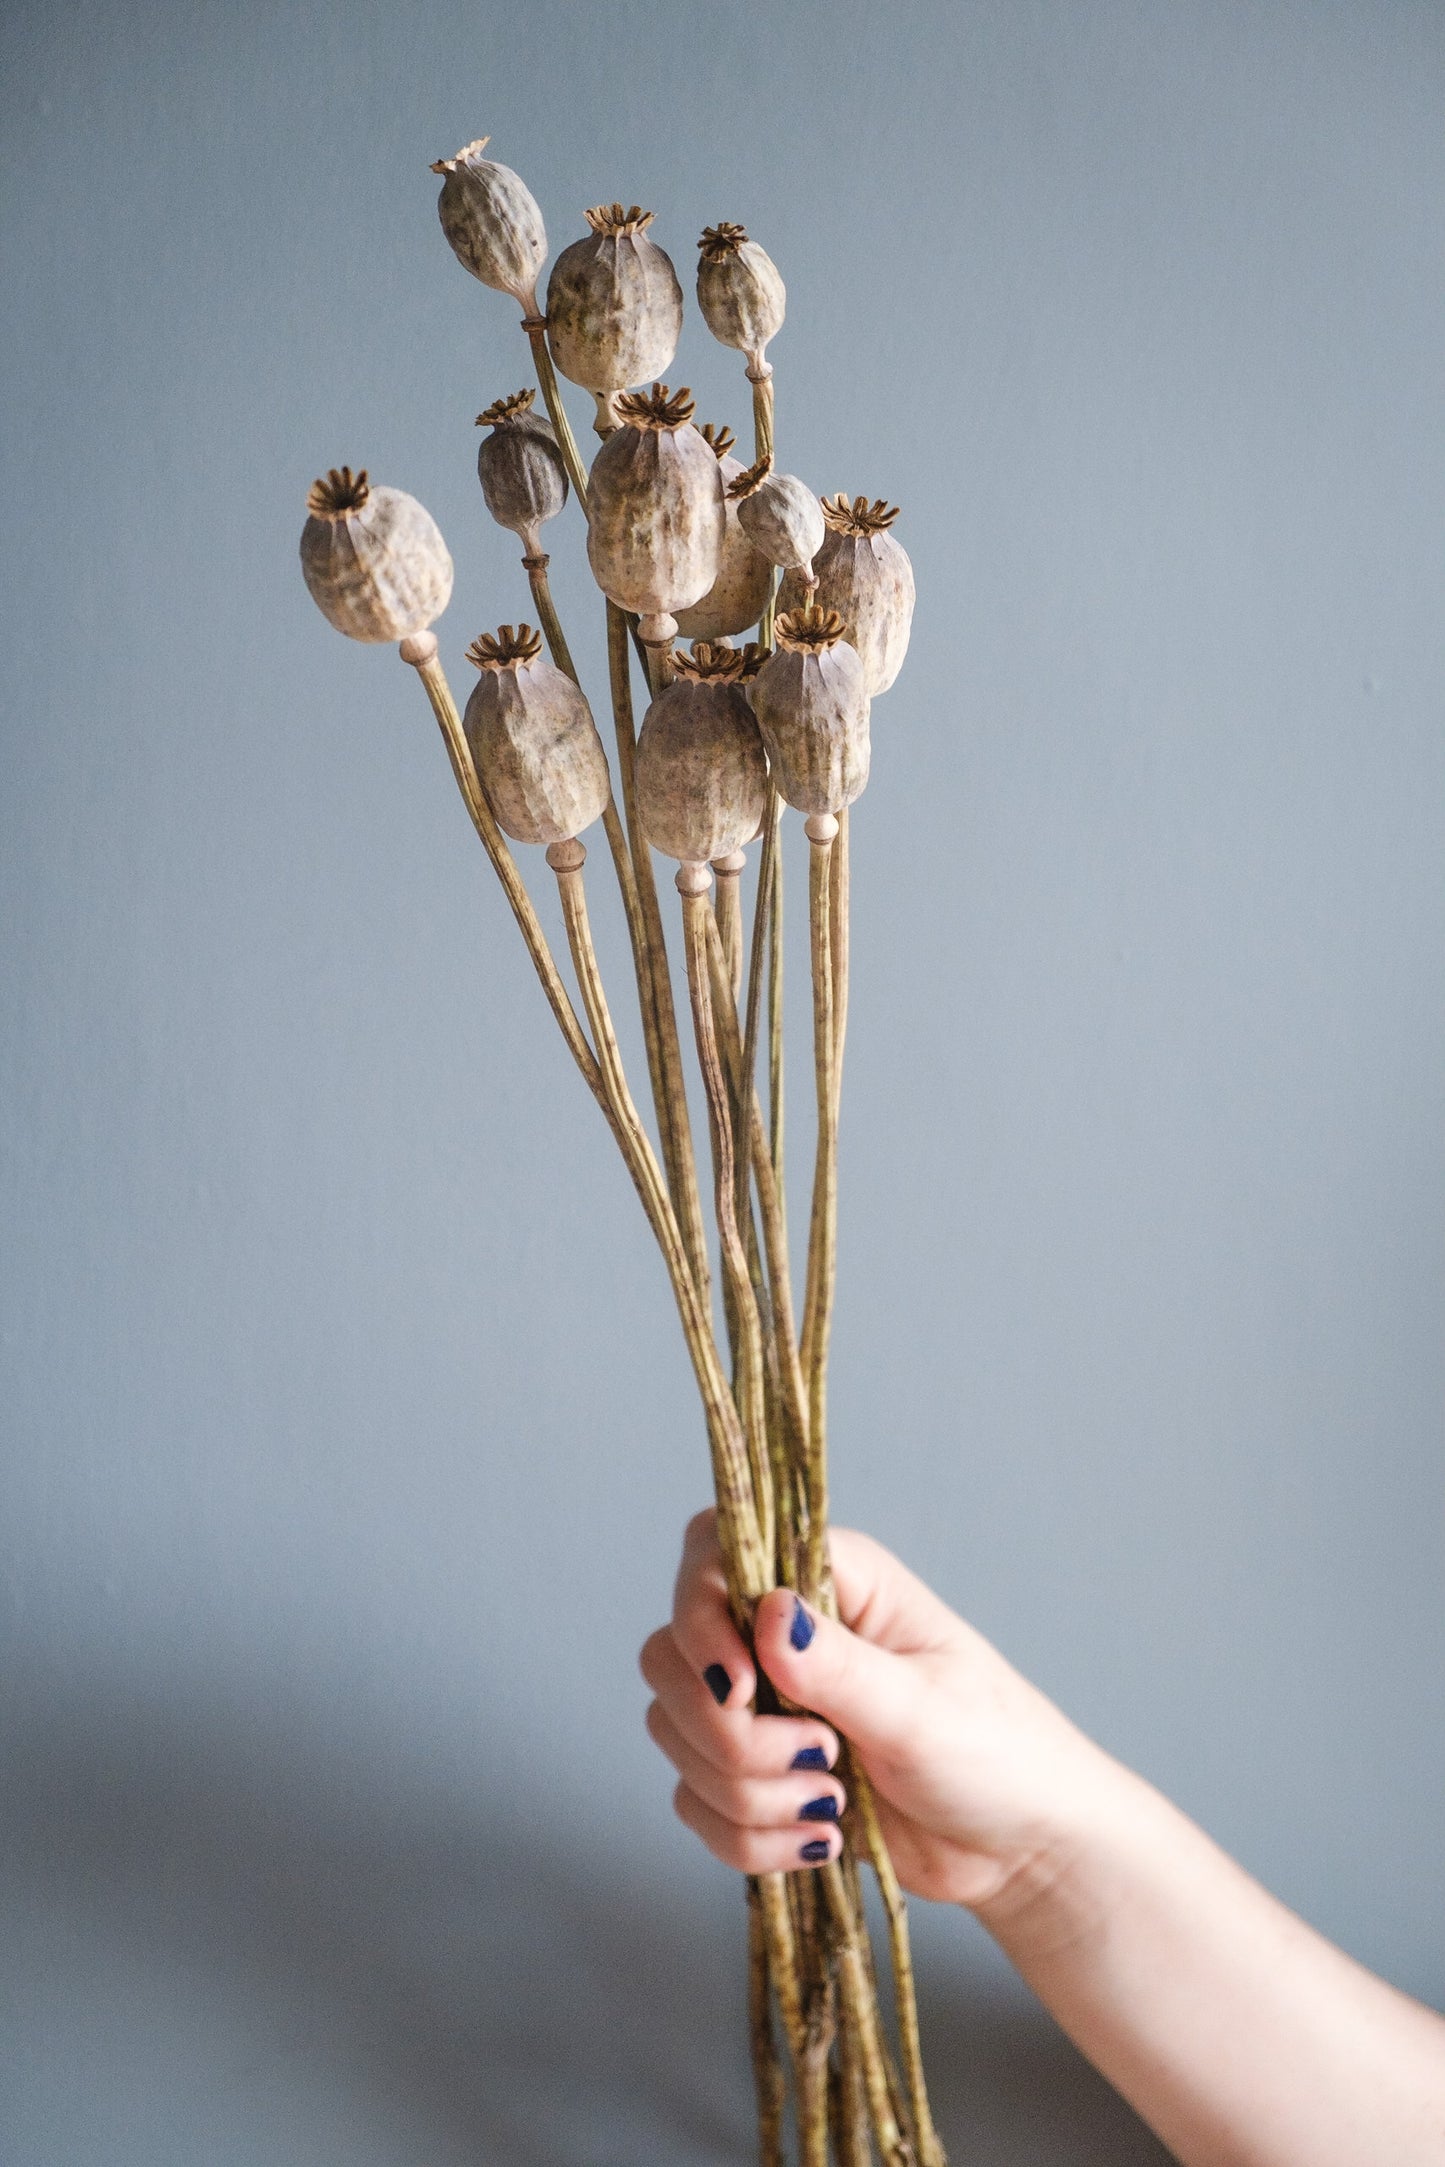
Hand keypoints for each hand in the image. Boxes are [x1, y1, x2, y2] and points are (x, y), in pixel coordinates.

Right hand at [639, 1508, 1127, 1915]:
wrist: (1017, 1852)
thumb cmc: (996, 1755)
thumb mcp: (923, 1709)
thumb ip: (841, 1667)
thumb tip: (766, 1615)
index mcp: (832, 1580)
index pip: (714, 1553)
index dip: (701, 1617)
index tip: (743, 1689)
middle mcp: (782, 1632)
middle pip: (672, 1653)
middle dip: (726, 1731)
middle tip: (820, 1759)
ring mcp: (763, 1705)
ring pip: (674, 1732)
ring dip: (744, 1790)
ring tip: (832, 1806)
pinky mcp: (755, 1774)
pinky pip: (694, 1802)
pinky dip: (745, 1837)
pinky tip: (818, 1842)